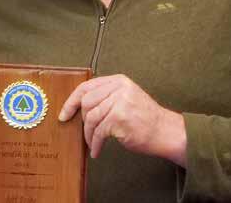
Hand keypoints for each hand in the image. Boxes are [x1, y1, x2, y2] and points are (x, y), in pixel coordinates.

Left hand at [58, 74, 186, 166]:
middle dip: (82, 120)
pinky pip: (99, 132)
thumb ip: (106, 96)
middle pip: (86, 102)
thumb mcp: (126, 97)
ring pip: (91, 118)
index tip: (64, 113)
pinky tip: (96, 150)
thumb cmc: (144, 119)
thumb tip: (78, 106)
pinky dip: (95, 144)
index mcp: (118, 80)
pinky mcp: (119, 118)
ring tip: (92, 143)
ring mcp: (119, 102)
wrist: (166, 132)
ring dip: (89, 135)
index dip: (71, 101)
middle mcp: (119, 88)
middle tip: (86, 132)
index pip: (86, 87)